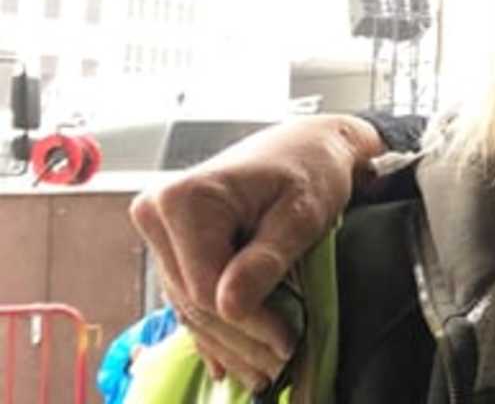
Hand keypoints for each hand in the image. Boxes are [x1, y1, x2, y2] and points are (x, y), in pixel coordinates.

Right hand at [129, 114, 383, 390]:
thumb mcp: (300, 212)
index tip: (288, 344)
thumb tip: (229, 305)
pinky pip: (190, 298)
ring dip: (230, 344)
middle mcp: (158, 215)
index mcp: (184, 200)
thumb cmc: (311, 168)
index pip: (206, 286)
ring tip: (266, 373)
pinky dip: (217, 331)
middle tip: (282, 370)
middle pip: (195, 300)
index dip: (249, 323)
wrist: (309, 145)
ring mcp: (161, 233)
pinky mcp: (173, 247)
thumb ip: (266, 258)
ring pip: (191, 307)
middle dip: (241, 341)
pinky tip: (234, 363)